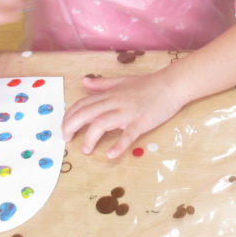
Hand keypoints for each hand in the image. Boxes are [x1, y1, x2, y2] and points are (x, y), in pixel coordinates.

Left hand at [63, 72, 186, 158]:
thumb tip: (84, 81)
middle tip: (67, 140)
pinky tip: (110, 155)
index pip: (82, 104)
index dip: (69, 116)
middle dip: (71, 127)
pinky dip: (118, 146)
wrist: (171, 85)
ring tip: (86, 150)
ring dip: (90, 138)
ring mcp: (127, 112)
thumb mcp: (122, 81)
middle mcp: (114, 103)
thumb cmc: (148, 84)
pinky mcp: (141, 122)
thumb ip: (102, 84)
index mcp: (109, 95)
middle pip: (86, 113)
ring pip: (101, 124)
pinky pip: (127, 135)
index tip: (64, 128)